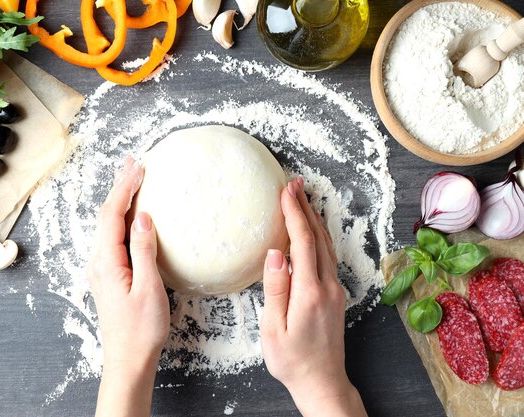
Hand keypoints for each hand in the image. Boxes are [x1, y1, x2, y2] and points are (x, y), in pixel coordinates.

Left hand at [87, 157, 168, 416]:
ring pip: (109, 225)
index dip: (125, 188)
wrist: (128, 360)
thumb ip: (144, 250)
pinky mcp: (110, 275)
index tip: (139, 167)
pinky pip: (113, 238)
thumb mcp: (149, 288)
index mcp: (107, 262)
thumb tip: (143, 217)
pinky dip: (123, 218)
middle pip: (107, 215)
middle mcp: (99, 261)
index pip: (113, 215)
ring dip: (121, 200)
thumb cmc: (141, 329)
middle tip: (134, 162)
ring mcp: (102, 268)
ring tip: (133, 178)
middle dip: (120, 186)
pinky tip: (133, 214)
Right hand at [260, 177, 366, 416]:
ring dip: (315, 219)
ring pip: (327, 245)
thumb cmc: (292, 360)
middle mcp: (327, 286)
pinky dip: (320, 236)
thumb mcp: (274, 329)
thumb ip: (275, 289)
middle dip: (306, 207)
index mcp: (309, 292)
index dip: (294, 214)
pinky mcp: (336, 295)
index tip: (286, 191)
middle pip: (319, 237)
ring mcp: (335, 290)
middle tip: (295, 183)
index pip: (303, 242)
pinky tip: (313, 231)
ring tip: (303, 198)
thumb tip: (276, 254)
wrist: (322, 382)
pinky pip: (329, 257)